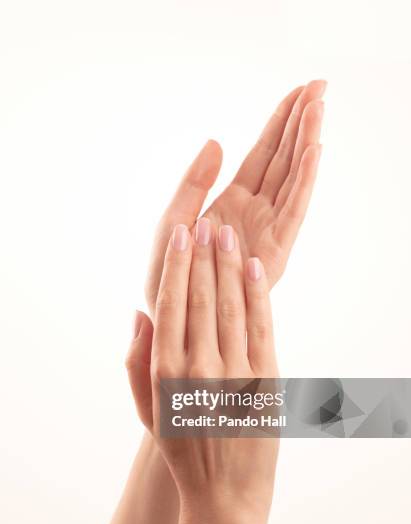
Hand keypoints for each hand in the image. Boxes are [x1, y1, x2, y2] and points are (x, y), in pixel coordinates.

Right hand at [128, 220, 278, 522]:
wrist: (226, 494)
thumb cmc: (183, 448)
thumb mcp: (148, 410)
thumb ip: (137, 361)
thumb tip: (139, 313)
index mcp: (167, 371)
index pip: (171, 303)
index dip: (176, 263)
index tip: (180, 233)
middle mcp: (199, 367)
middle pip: (201, 296)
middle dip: (204, 254)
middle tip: (205, 221)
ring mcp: (236, 373)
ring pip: (232, 305)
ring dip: (229, 265)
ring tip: (227, 234)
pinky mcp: (266, 381)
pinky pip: (262, 327)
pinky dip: (258, 294)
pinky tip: (253, 268)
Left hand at [145, 80, 325, 311]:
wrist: (170, 311)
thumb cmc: (169, 270)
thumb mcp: (174, 217)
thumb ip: (195, 181)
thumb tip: (216, 141)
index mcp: (233, 201)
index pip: (264, 154)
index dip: (281, 122)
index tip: (300, 90)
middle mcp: (255, 212)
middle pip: (283, 159)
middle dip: (300, 122)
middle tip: (320, 85)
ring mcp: (266, 231)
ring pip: (291, 179)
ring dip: (305, 143)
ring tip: (320, 107)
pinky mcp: (273, 253)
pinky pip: (292, 211)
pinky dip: (303, 183)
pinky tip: (313, 153)